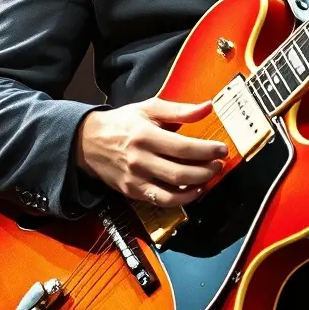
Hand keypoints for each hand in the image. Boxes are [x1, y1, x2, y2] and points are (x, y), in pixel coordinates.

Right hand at [76, 98, 225, 206]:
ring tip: (209, 178)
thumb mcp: (149, 108)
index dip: (207, 150)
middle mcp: (140, 159)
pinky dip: (181, 199)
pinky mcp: (132, 192)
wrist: (87, 142)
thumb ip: (180, 110)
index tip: (221, 149)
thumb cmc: (123, 122)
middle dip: (206, 170)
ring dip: (197, 187)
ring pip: (173, 192)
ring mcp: (135, 179)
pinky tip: (193, 190)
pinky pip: (161, 201)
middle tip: (219, 164)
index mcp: (145, 135)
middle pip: (181, 172)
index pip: (184, 147)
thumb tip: (207, 107)